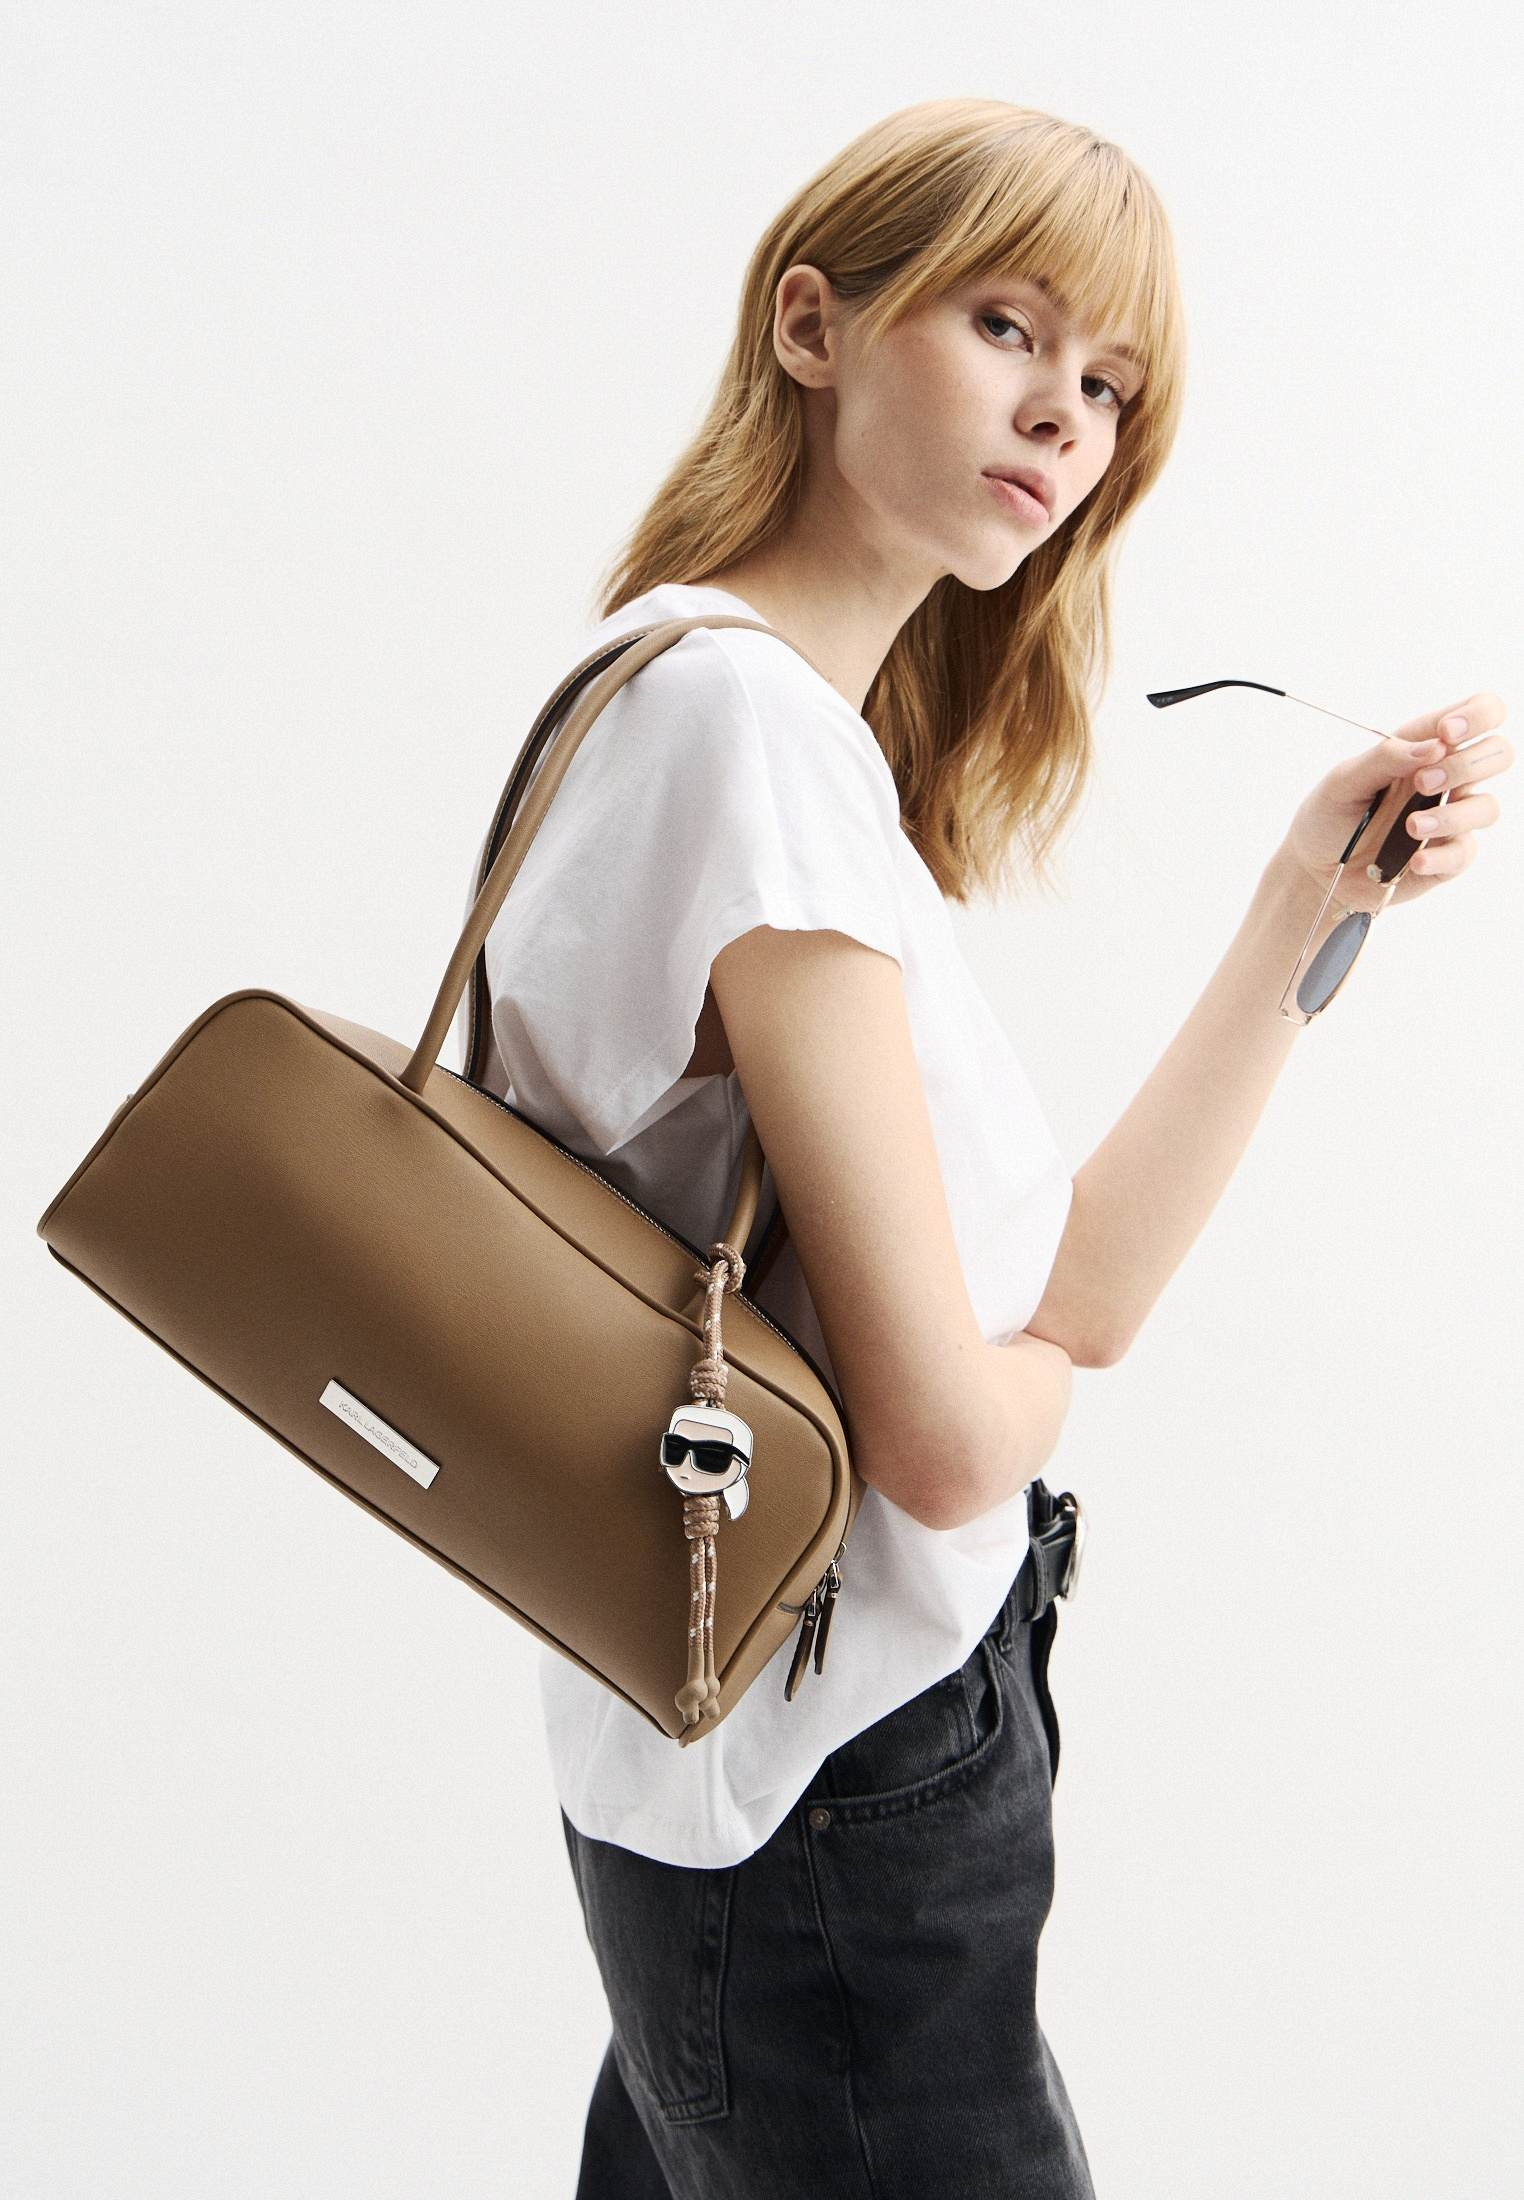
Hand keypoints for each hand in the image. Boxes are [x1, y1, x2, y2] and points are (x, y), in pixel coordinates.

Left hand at [1278, 692, 1510, 911]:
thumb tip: (1433, 746)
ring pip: (1486, 807)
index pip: (1479, 713)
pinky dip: (1441, 856)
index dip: (1477, 715)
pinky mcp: (1446, 857)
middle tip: (1423, 782)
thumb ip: (1384, 758)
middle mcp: (1447, 778)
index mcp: (1426, 747)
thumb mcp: (1344, 781)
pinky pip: (1464, 852)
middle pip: (1498, 754)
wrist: (1316, 870)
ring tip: (1411, 827)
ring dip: (1452, 815)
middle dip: (1466, 765)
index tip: (1446, 733)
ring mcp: (1450, 818)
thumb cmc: (1329, 816)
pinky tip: (1413, 860)